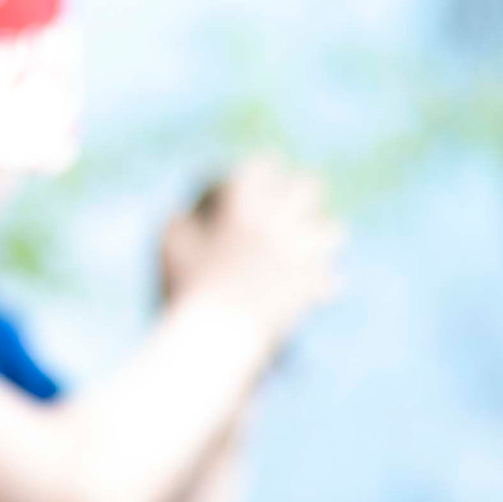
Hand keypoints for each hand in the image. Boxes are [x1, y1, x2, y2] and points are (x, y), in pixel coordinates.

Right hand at [160, 158, 343, 347]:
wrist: (217, 334)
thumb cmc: (187, 288)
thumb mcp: (170, 246)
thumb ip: (177, 222)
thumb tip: (179, 212)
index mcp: (247, 203)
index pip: (264, 167)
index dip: (264, 170)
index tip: (266, 171)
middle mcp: (279, 221)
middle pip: (308, 188)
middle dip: (305, 194)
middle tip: (304, 199)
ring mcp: (299, 253)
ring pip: (332, 231)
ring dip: (326, 235)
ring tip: (327, 238)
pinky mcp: (309, 287)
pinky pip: (329, 279)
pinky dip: (326, 282)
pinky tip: (327, 285)